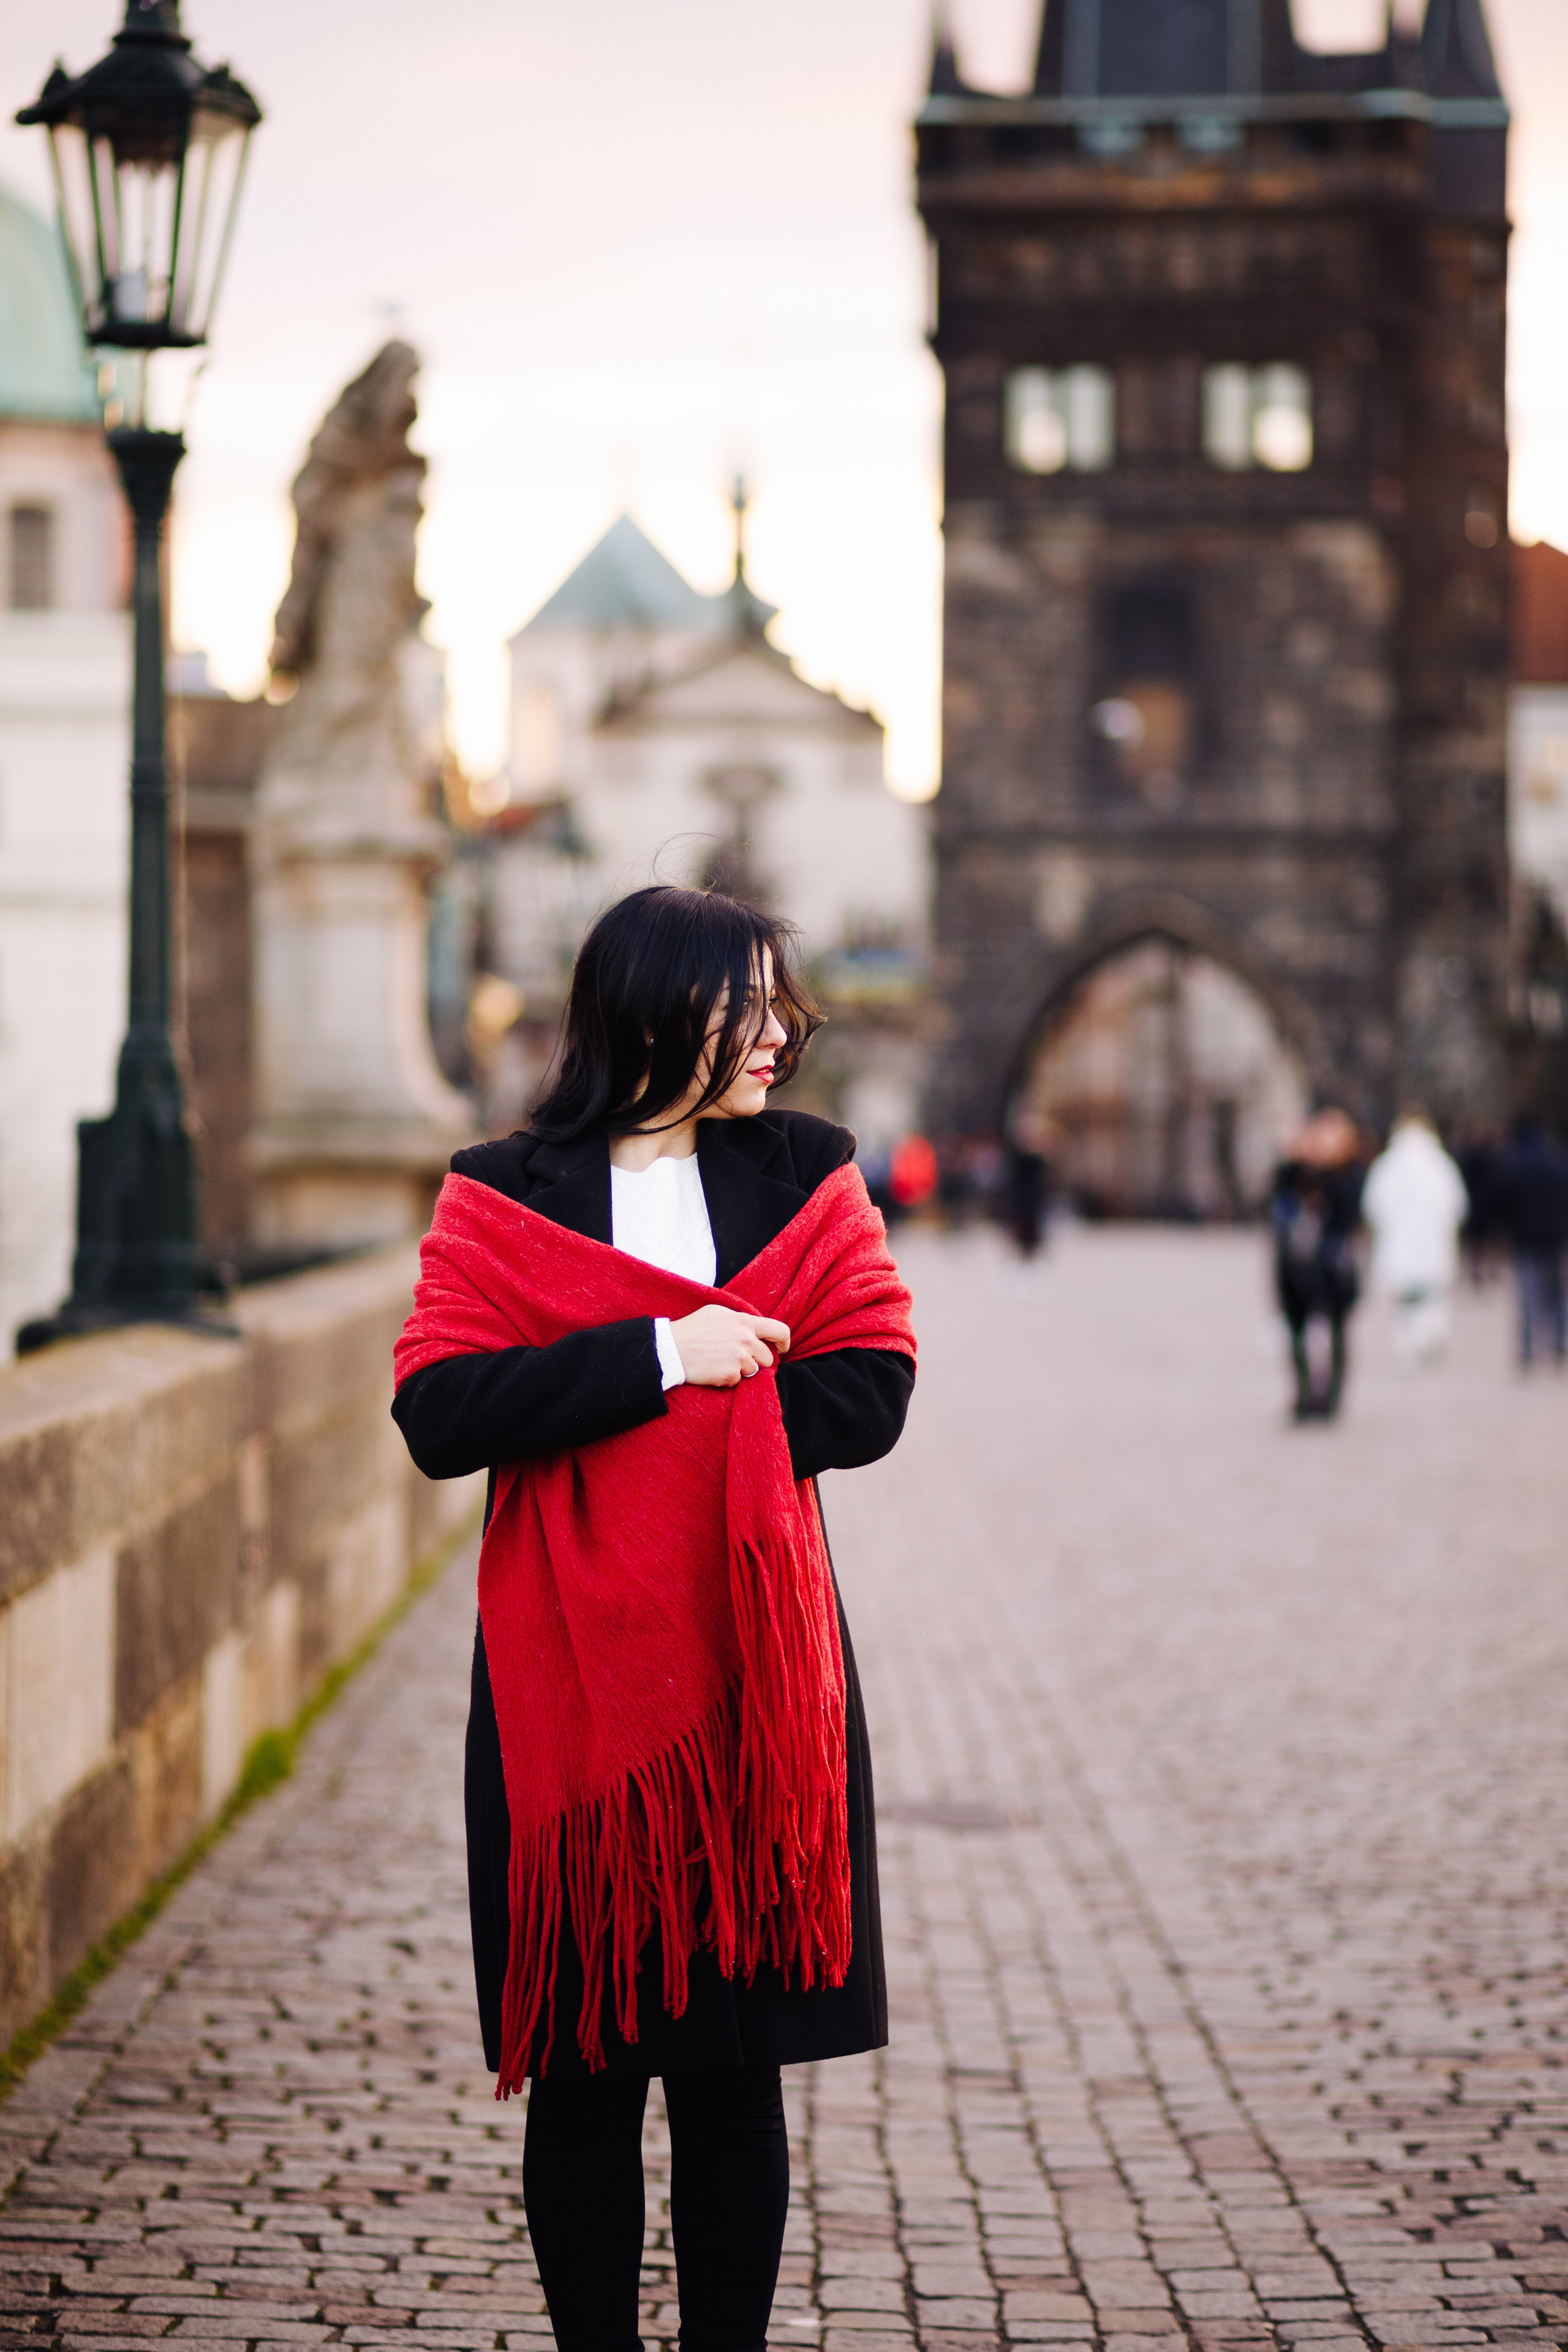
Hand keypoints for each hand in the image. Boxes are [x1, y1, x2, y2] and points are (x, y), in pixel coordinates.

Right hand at [669, 1306, 790, 1387]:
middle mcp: (746, 1339)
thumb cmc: (691, 1329)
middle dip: (756, 1361)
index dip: (784, 1342)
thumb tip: (753, 1328)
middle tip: (737, 1360)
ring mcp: (739, 1358)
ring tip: (719, 1362)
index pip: (779, 1330)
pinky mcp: (730, 1374)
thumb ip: (739, 1320)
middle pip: (767, 1357)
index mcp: (744, 1322)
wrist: (671, 1348)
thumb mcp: (717, 1313)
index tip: (781, 1349)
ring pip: (752, 1371)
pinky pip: (736, 1381)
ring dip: (739, 1371)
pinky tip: (712, 1370)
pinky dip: (726, 1379)